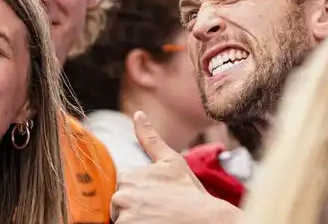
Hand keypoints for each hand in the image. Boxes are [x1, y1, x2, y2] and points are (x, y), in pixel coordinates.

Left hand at [110, 111, 241, 223]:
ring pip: (122, 220)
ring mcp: (125, 217)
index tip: (157, 199)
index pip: (123, 190)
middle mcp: (122, 196)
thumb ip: (150, 138)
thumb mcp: (171, 161)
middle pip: (120, 207)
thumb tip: (138, 114)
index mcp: (128, 176)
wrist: (207, 220)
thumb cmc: (190, 192)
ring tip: (158, 219)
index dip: (140, 196)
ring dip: (136, 221)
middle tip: (160, 211)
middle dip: (136, 210)